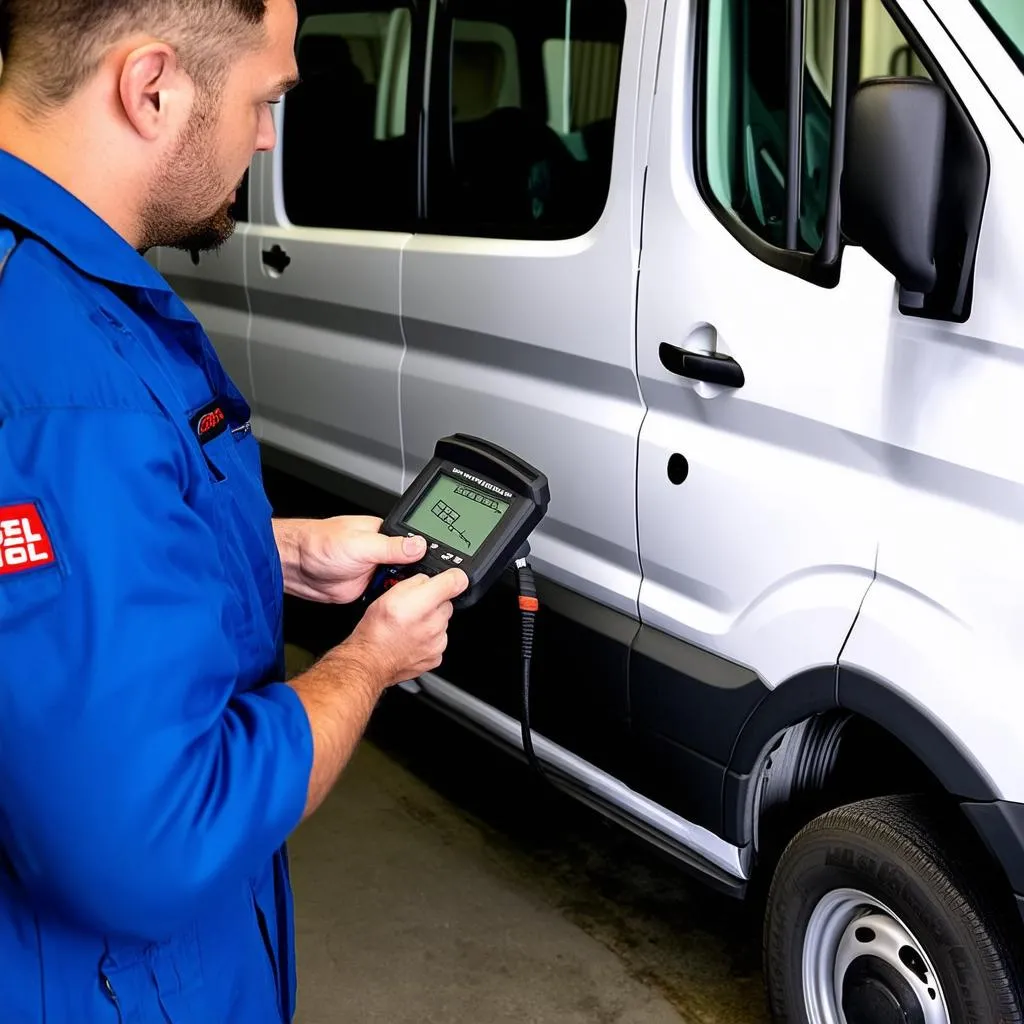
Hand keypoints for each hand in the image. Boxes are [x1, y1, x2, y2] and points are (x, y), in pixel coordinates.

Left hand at [277, 516, 429, 604]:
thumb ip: (391, 546)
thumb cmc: (319, 544)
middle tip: (424, 586)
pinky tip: (396, 603)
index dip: (427, 555)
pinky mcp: (367, 588)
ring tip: (412, 595)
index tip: (438, 569)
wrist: (295, 567)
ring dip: (403, 589)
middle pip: (412, 565)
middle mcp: (382, 551)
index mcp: (385, 533)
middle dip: (417, 576)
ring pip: (401, 583)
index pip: (415, 543)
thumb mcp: (360, 544)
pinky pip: (387, 596)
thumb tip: (419, 544)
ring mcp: (375, 570)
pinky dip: (391, 601)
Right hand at [346, 568, 469, 686]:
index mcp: (422, 603)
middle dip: (434, 603)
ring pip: (442, 623)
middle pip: (447, 604)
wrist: (369, 660)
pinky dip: (429, 639)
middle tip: (414, 608)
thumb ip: (415, 582)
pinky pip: (439, 640)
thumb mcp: (389, 593)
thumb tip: (427, 580)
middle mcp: (433, 623)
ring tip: (410, 626)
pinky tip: (412, 639)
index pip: (455, 582)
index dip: (454, 577)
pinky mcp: (436, 656)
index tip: (452, 578)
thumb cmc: (375, 630)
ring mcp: (437, 642)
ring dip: (431, 622)